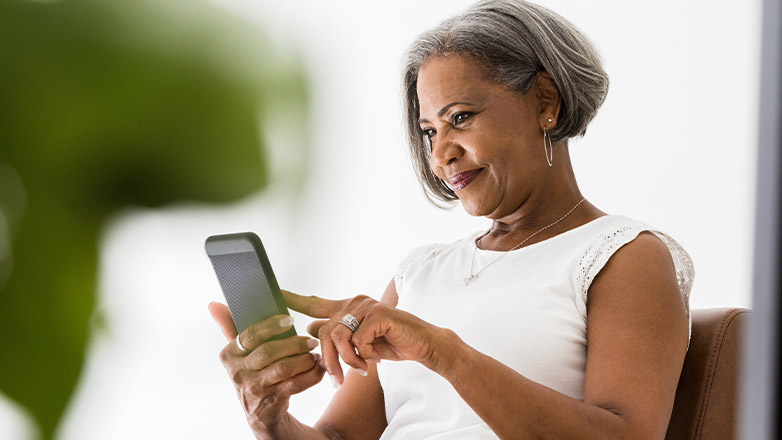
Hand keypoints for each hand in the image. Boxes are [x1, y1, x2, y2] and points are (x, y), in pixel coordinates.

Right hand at [208, 302, 324, 428]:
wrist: (259, 413)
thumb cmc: (252, 373)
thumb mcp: (238, 354)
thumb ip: (229, 327)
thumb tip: (214, 304)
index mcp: (229, 355)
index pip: (249, 335)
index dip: (270, 326)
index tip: (289, 319)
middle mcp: (239, 373)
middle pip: (268, 351)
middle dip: (293, 343)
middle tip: (310, 340)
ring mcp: (255, 388)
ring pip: (283, 368)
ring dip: (304, 358)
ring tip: (314, 353)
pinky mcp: (272, 401)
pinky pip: (295, 384)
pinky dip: (311, 374)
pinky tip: (318, 367)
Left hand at [283, 290, 442, 385]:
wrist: (422, 345)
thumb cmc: (391, 343)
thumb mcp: (359, 342)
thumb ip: (338, 335)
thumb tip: (309, 329)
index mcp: (348, 307)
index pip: (315, 303)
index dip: (294, 299)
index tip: (276, 293)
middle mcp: (355, 303)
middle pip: (325, 331)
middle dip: (328, 360)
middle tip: (336, 380)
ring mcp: (367, 306)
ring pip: (340, 336)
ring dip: (347, 360)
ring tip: (360, 368)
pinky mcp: (378, 314)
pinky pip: (358, 340)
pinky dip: (365, 355)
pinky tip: (376, 358)